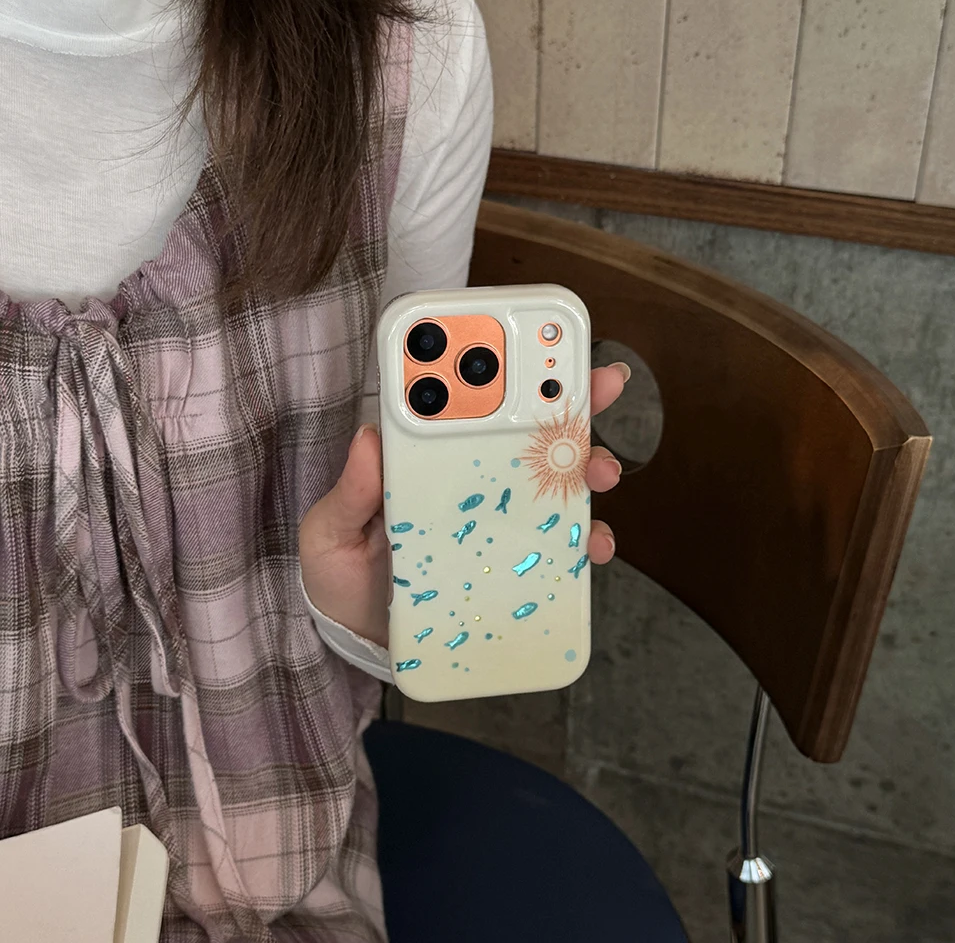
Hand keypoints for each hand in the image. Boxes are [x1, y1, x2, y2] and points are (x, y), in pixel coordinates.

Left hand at [299, 363, 630, 647]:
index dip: (501, 368)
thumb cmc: (343, 573)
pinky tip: (593, 542)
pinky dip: (586, 539)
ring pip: (556, 481)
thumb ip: (348, 493)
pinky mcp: (517, 565)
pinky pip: (561, 546)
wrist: (362, 638)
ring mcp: (500, 521)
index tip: (532, 341)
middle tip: (600, 384)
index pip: (467, 404)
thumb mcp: (329, 531)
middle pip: (529, 431)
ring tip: (598, 470)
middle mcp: (473, 480)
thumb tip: (367, 439)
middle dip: (572, 399)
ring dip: (587, 465)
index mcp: (429, 459)